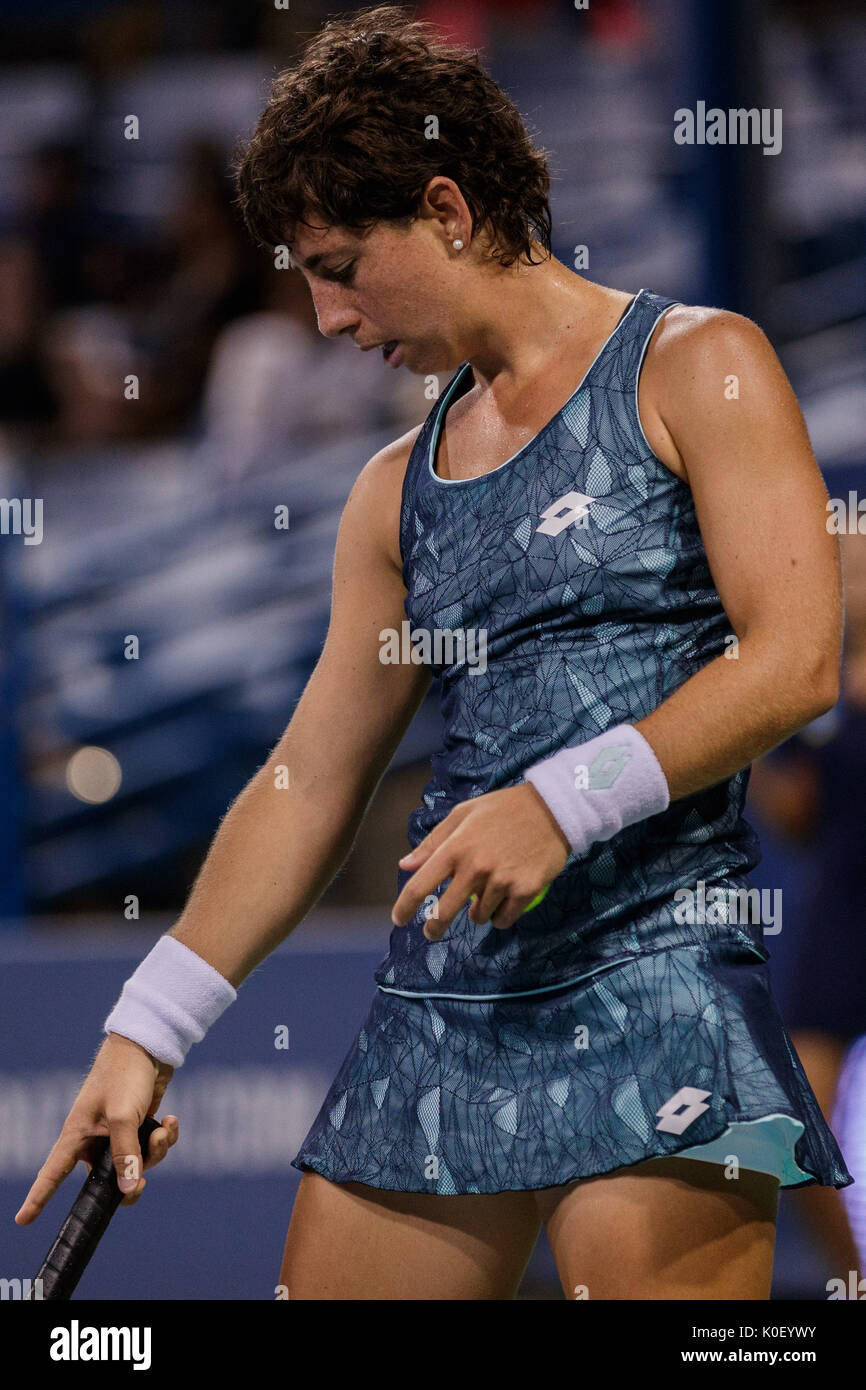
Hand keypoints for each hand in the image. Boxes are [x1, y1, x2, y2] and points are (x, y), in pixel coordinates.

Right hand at [14, 1033, 178, 1224]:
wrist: (150, 1045)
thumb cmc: (125, 1075)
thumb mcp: (123, 1117)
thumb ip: (125, 1155)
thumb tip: (127, 1190)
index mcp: (77, 1135)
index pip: (52, 1173)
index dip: (38, 1197)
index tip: (23, 1220)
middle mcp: (94, 1138)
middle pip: (107, 1180)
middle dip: (129, 1182)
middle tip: (140, 1185)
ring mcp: (118, 1133)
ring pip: (136, 1164)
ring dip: (154, 1152)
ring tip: (161, 1130)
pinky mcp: (139, 1125)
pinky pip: (151, 1147)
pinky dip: (163, 1138)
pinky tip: (170, 1120)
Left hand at [391, 782, 569, 937]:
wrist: (553, 809)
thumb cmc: (503, 808)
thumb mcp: (463, 814)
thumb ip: (433, 842)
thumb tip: (405, 865)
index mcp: (455, 847)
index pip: (420, 885)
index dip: (404, 907)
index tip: (399, 919)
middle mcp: (475, 867)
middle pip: (444, 913)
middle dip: (434, 928)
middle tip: (432, 932)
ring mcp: (501, 881)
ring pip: (478, 917)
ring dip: (478, 913)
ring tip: (487, 894)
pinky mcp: (525, 890)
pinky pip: (504, 919)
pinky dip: (501, 916)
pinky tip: (505, 901)